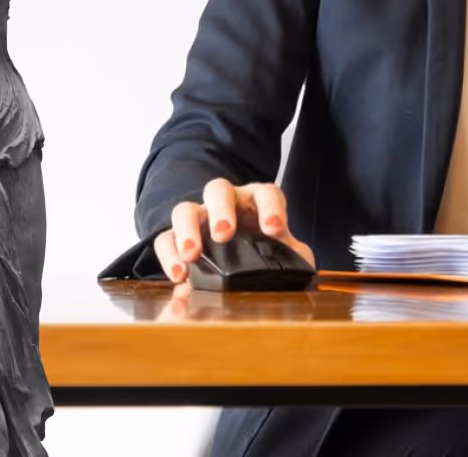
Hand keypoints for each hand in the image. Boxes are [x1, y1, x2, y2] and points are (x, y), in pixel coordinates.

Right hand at [152, 178, 316, 283]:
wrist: (237, 264)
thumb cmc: (262, 250)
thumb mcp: (283, 253)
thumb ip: (294, 259)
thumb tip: (302, 274)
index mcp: (256, 202)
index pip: (266, 193)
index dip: (271, 208)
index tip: (275, 229)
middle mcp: (226, 204)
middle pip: (219, 190)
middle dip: (221, 211)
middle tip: (224, 234)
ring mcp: (199, 218)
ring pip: (185, 209)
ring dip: (187, 230)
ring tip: (192, 254)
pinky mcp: (177, 238)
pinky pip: (165, 238)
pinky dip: (168, 255)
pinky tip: (178, 276)